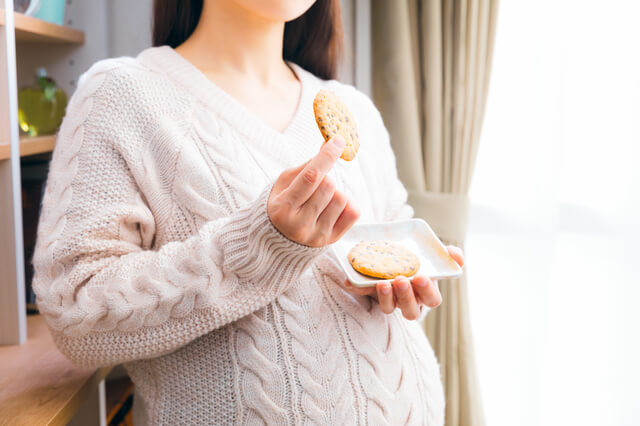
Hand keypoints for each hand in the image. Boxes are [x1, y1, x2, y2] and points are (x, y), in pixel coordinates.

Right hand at [268, 136, 359, 247]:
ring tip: (323, 198)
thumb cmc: (283, 202)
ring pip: (342, 198)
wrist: (279, 238)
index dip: (326, 156)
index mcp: (283, 208)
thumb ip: (307, 165)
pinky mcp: (332, 240)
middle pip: (329, 186)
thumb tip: (329, 144)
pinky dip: (347, 204)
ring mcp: (317, 235)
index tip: (338, 141)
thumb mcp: (285, 183)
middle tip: (317, 184)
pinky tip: (333, 207)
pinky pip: (353, 212)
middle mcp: (300, 225)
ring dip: (335, 192)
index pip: (310, 177)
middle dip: (326, 178)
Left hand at [344, 245, 464, 319]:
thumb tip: (456, 255)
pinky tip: (351, 280)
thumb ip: (448, 255)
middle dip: (406, 296)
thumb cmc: (419, 260)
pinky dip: (356, 288)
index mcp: (426, 294)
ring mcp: (389, 301)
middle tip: (401, 280)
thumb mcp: (434, 256)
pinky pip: (362, 295)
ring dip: (386, 297)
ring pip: (388, 308)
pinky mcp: (370, 294)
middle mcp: (408, 302)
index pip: (432, 300)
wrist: (394, 254)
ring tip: (382, 283)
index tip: (422, 277)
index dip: (427, 292)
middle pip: (410, 310)